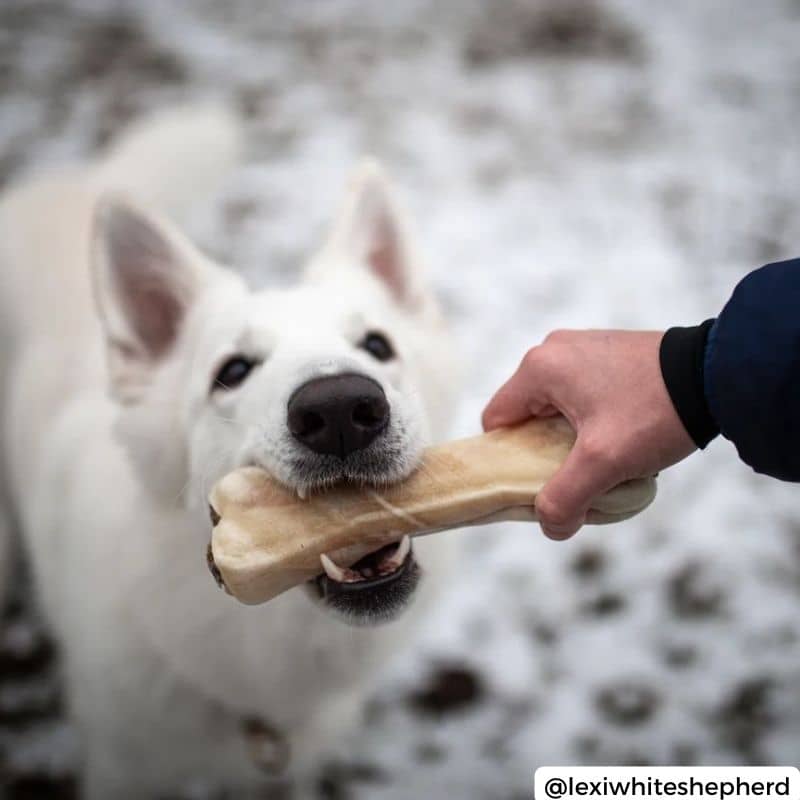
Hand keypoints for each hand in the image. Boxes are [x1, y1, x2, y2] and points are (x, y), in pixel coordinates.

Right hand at [482, 330, 695, 539]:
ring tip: (606, 454)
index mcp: (539, 368)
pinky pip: (580, 392)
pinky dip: (591, 418)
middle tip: (578, 473)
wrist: (718, 375)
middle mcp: (553, 350)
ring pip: (555, 406)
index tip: (534, 481)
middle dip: (545, 450)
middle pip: (526, 415)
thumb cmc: (654, 412)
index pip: (496, 421)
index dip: (508, 458)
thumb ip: (565, 498)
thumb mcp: (603, 462)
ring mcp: (582, 346)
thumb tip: (551, 526)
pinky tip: (622, 432)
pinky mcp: (606, 350)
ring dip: (571, 436)